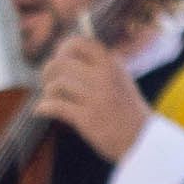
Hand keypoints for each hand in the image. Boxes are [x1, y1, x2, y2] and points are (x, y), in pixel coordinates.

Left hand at [34, 34, 151, 157]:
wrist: (142, 139)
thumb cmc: (128, 111)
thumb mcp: (121, 80)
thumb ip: (101, 67)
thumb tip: (69, 57)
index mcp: (112, 64)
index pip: (79, 43)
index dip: (63, 49)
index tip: (59, 58)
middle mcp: (104, 77)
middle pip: (61, 63)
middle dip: (48, 72)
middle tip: (48, 81)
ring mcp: (96, 97)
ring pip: (57, 84)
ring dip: (48, 92)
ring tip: (50, 98)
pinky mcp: (87, 118)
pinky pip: (55, 106)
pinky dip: (43, 107)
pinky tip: (42, 111)